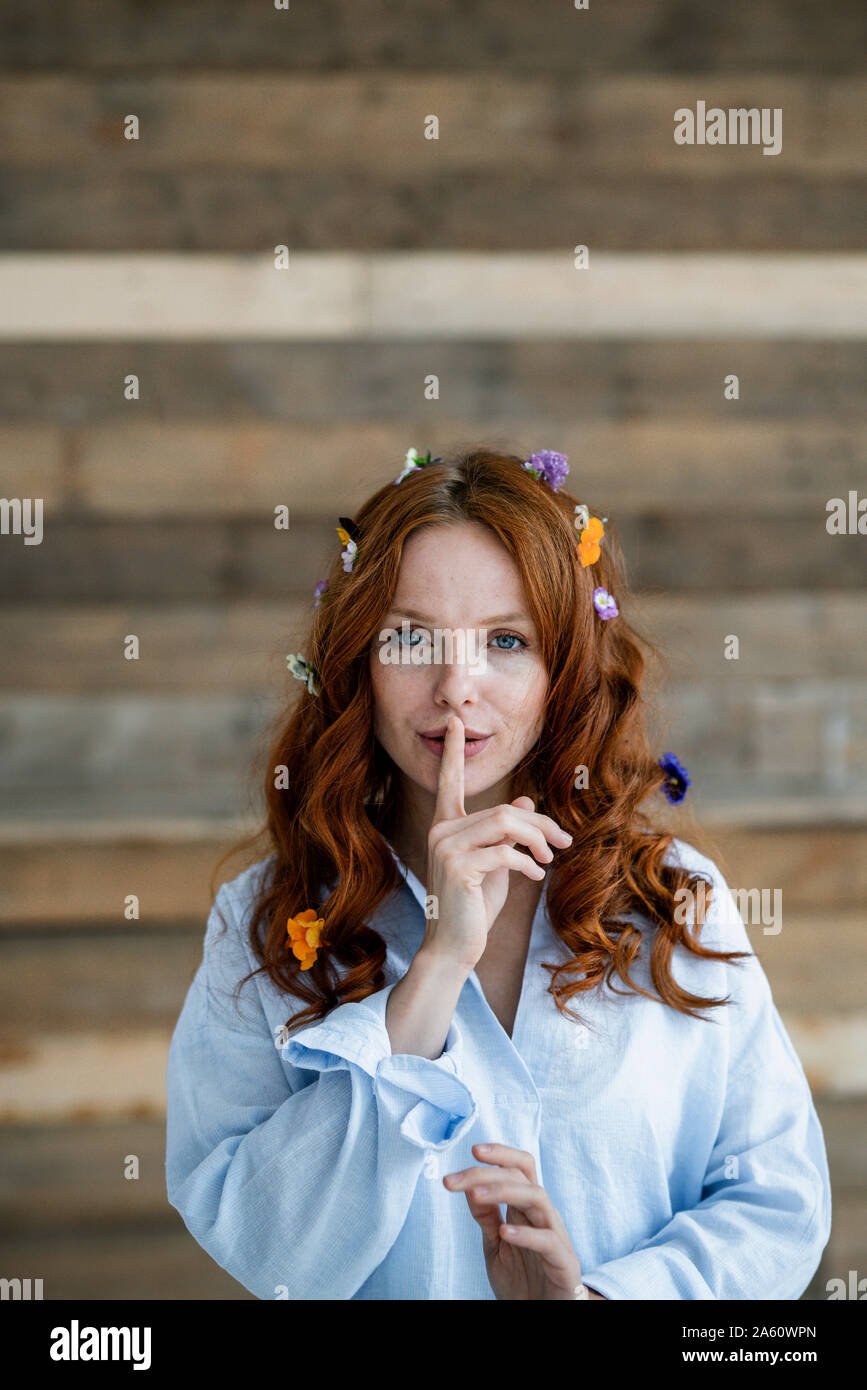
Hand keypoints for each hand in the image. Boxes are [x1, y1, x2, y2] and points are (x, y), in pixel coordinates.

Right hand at [422, 715, 571, 970]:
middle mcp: (440, 831)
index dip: (451, 752)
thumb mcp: (495, 864)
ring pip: (506, 824)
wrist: (454, 948)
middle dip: (540, 825)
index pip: (448, 781)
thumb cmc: (474, 907)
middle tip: (564, 842)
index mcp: (445, 826)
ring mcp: (446, 847)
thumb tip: (526, 800)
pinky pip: (506, 851)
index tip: (454, 721)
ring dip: (538, 840)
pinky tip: (536, 875)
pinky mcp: (459, 866)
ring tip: (551, 857)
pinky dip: (529, 862)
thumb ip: (506, 832)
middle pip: (504, 809)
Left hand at [444, 1142, 590, 1299]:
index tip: (473, 1151)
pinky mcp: (564, 1261)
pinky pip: (549, 1240)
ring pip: (537, 1198)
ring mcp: (556, 1235)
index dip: (500, 1153)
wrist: (544, 1312)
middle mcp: (543, 1214)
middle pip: (521, 1177)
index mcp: (526, 1207)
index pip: (519, 1167)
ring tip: (476, 1195)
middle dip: (485, 1173)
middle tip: (454, 1181)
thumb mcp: (495, 1244)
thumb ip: (486, 1216)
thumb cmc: (523, 1278)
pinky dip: (526, 1234)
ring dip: (505, 1192)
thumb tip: (468, 1186)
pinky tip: (505, 1232)